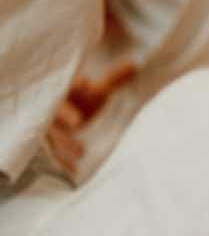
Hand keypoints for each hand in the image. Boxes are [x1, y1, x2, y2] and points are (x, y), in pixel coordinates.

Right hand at [42, 59, 137, 174]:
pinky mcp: (49, 139)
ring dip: (65, 143)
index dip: (72, 86)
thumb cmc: (78, 98)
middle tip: (79, 121)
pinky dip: (62, 160)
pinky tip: (74, 171)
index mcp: (60, 91)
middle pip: (53, 112)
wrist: (62, 107)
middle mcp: (50, 108)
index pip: (62, 90)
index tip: (84, 84)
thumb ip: (113, 79)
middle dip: (65, 114)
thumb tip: (135, 65)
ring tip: (82, 152)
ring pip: (52, 134)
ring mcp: (46, 124)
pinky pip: (53, 150)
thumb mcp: (96, 89)